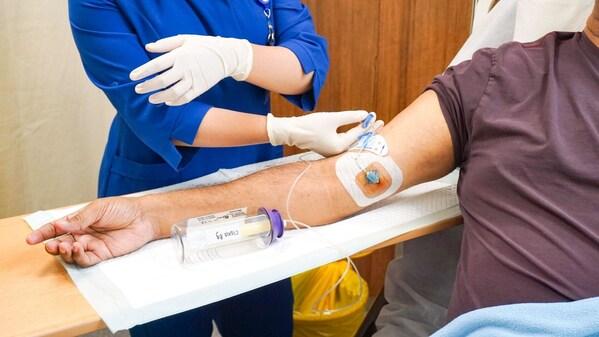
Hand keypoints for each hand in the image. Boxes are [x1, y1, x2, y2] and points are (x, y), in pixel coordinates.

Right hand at [25, 197, 157, 266]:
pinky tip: (78, 249)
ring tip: (66, 246)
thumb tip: (60, 225)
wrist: (143, 217)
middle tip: (50, 246)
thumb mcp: (98, 209)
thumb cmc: (122, 209)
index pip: (57, 228)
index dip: (43, 233)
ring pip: (71, 254)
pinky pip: (86, 260)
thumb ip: (80, 219)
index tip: (30, 240)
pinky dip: (78, 257)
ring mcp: (92, 245)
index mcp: (79, 221)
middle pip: (61, 243)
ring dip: (64, 252)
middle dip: (52, 246)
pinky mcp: (102, 254)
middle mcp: (83, 234)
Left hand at [130, 35, 252, 105]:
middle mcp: (185, 68)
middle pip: (162, 81)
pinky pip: (186, 98)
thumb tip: (147, 47)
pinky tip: (167, 102)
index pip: (156, 65)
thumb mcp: (184, 39)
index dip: (143, 72)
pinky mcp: (201, 88)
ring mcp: (194, 79)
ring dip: (160, 97)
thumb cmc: (203, 45)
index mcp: (179, 55)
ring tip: (151, 99)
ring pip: (173, 92)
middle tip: (138, 89)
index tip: (132, 77)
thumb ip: (165, 44)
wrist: (226, 55)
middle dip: (148, 86)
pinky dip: (175, 102)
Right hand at [267, 111, 383, 156]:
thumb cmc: (310, 125)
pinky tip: (359, 131)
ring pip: (353, 142)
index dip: (367, 124)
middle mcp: (338, 152)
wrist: (292, 131)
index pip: (358, 135)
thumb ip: (350, 117)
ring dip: (362, 133)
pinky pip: (346, 142)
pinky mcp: (329, 148)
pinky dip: (354, 136)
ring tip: (373, 126)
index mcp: (339, 147)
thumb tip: (365, 114)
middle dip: (369, 131)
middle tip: (381, 122)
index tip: (375, 115)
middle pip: (358, 141)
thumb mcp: (332, 118)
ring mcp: (333, 152)